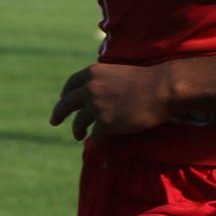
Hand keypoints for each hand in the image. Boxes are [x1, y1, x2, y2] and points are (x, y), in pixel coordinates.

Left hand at [50, 60, 171, 139]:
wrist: (162, 89)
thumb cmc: (148, 80)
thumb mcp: (119, 72)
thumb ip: (104, 81)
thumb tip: (98, 93)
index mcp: (93, 73)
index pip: (71, 83)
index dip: (65, 93)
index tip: (63, 99)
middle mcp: (90, 88)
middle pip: (66, 104)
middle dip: (58, 114)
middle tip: (53, 121)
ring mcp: (96, 107)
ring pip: (78, 123)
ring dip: (77, 130)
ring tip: (79, 136)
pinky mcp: (105, 124)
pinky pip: (95, 136)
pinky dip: (97, 140)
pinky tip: (100, 143)